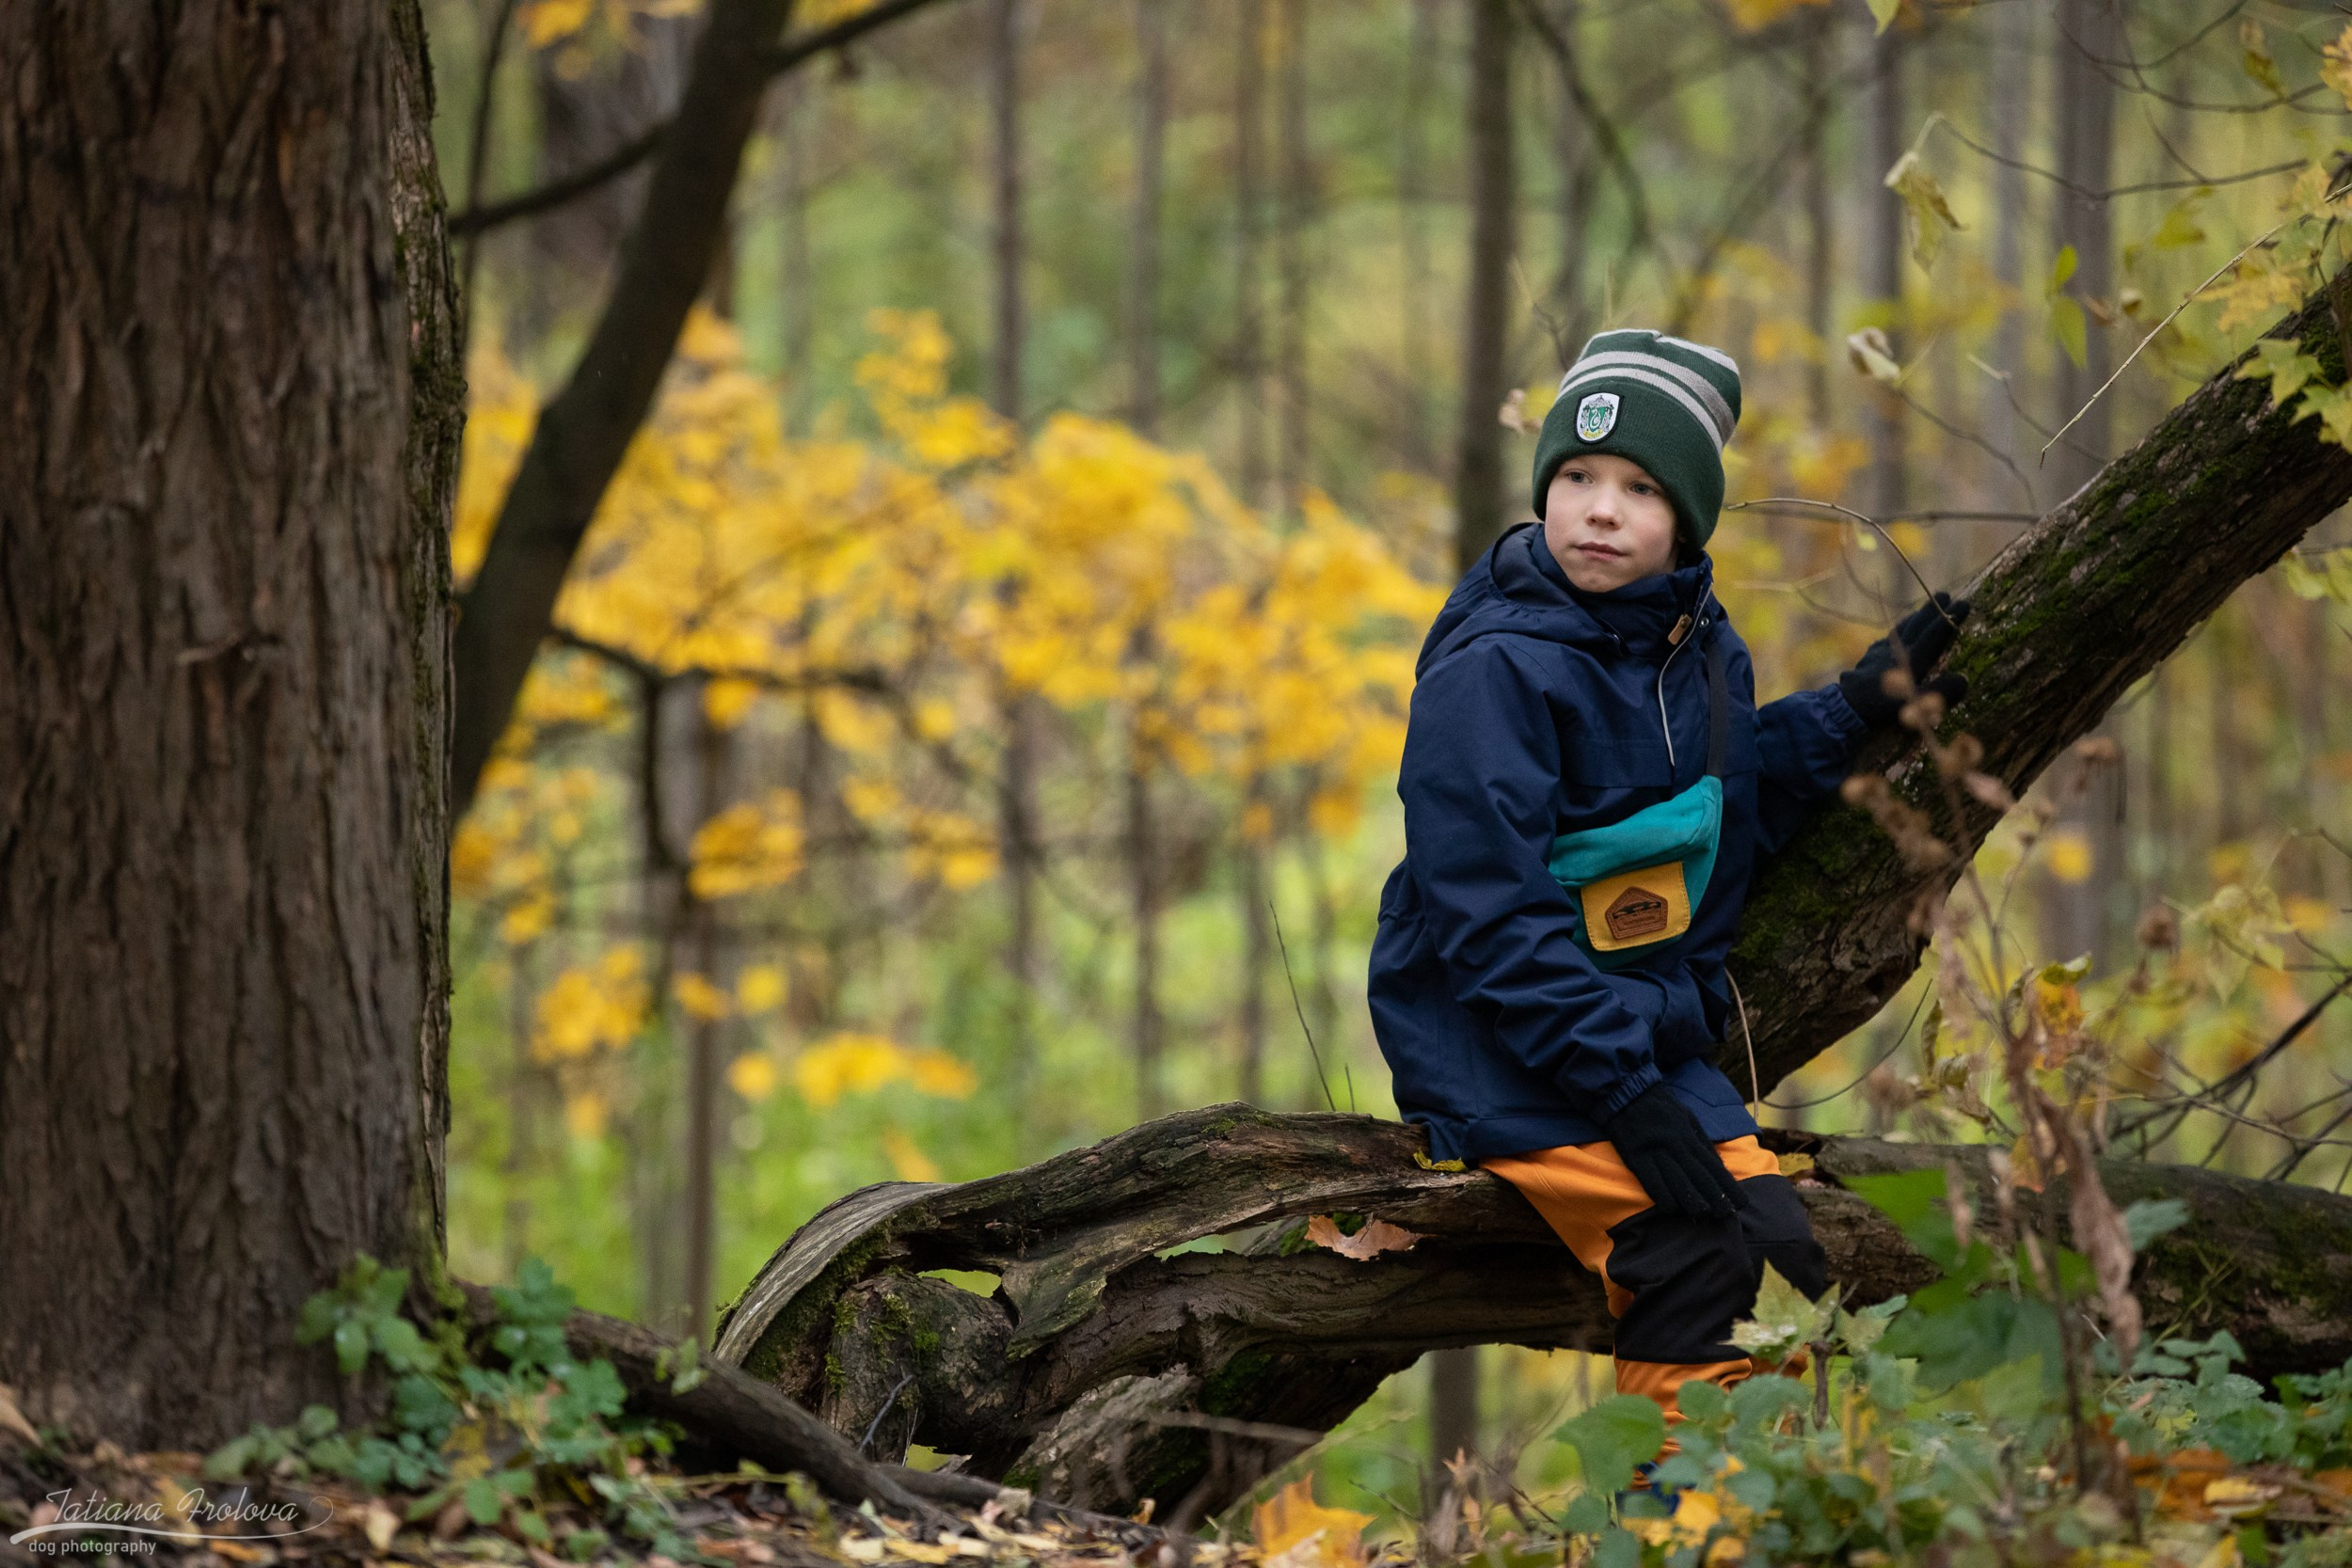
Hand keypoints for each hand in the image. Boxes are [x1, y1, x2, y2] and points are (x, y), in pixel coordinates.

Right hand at [1603, 1081, 1746, 1218]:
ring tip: (1702, 1214)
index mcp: (1690, 1136)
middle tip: (1726, 1215)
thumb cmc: (1660, 1107)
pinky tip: (1670, 1208)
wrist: (1627, 1090)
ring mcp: (1655, 1150)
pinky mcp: (1635, 1155)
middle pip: (1698, 1174)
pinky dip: (1661, 1194)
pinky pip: (1649, 1178)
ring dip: (1690, 1198)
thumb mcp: (1688, 1118)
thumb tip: (1719, 1166)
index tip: (1740, 1202)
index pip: (1713, 1165)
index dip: (1727, 1185)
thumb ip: (1702, 1142)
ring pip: (1676, 1178)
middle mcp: (1676, 1144)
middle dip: (1714, 1196)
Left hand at [1837, 591, 1971, 727]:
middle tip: (1946, 594)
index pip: (1935, 635)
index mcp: (1912, 661)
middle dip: (1933, 610)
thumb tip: (1962, 679)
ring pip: (1901, 629)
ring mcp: (1880, 652)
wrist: (1844, 710)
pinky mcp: (1869, 658)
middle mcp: (1896, 651)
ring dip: (1915, 617)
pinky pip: (1887, 638)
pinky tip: (1898, 632)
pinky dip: (1897, 631)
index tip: (1965, 603)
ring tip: (1925, 609)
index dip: (1951, 619)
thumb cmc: (1882, 711)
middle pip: (1917, 626)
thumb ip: (1941, 693)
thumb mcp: (1916, 707)